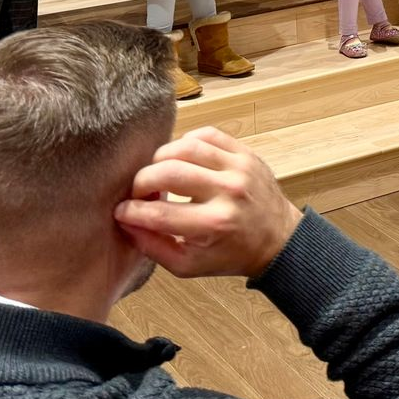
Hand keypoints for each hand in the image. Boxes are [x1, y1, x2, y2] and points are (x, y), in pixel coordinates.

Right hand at [115, 127, 304, 279]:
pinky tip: (180, 158)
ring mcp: (239, 168)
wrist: (277, 240)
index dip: (131, 211)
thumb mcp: (188, 264)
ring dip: (161, 159)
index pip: (159, 213)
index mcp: (214, 224)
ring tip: (157, 173)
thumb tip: (125, 220)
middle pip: (169, 172)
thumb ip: (153, 246)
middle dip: (142, 181)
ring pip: (186, 147)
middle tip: (139, 192)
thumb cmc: (230, 253)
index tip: (121, 211)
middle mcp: (228, 192)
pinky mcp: (245, 153)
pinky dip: (186, 141)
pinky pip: (208, 134)